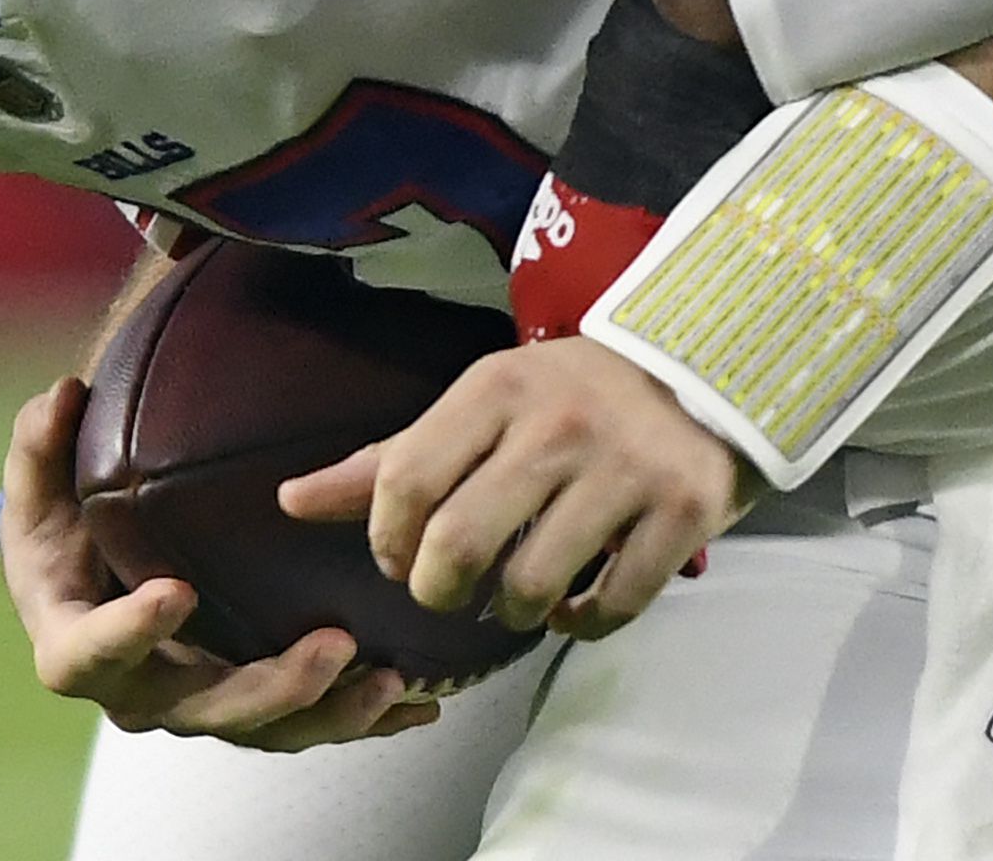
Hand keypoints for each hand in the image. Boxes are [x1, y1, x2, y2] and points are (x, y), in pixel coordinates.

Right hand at [0, 377, 440, 748]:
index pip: (91, 655)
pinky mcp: (253, 707)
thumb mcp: (43, 487)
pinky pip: (309, 723)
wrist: (95, 582)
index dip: (128, 632)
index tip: (174, 590)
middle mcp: (145, 692)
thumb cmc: (68, 530)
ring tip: (391, 677)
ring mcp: (203, 704)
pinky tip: (419, 704)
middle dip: (272, 688)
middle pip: (205, 709)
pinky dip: (365, 717)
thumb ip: (41, 444)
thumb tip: (61, 395)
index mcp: (78, 646)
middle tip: (335, 646)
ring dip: (332, 710)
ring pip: (268, 728)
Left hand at [282, 339, 749, 640]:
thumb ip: (390, 459)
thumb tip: (289, 501)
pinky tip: (575, 602)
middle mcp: (560, 423)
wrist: (703, 370)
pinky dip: (582, 622)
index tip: (403, 556)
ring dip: (513, 610)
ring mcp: (626, 467)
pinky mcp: (683, 510)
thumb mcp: (481, 406)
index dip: (388, 542)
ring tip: (518, 591)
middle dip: (439, 590)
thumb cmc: (571, 397)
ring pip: (531, 585)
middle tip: (451, 589)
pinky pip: (612, 604)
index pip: (403, 481)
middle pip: (459, 544)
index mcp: (497, 386)